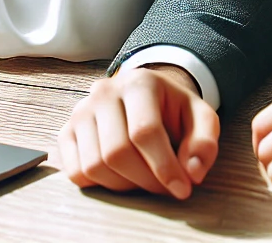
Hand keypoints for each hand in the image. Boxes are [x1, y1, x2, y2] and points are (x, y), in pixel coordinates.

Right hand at [58, 65, 220, 199]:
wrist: (144, 96)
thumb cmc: (172, 110)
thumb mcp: (200, 117)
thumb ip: (204, 143)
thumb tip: (192, 173)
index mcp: (139, 83)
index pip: (144, 131)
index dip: (164, 167)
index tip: (182, 189)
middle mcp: (103, 92)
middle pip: (117, 152)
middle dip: (146, 180)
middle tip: (165, 189)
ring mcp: (80, 112)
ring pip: (94, 165)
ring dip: (124, 186)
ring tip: (144, 181)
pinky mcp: (66, 132)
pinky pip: (75, 171)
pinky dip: (99, 185)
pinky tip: (121, 178)